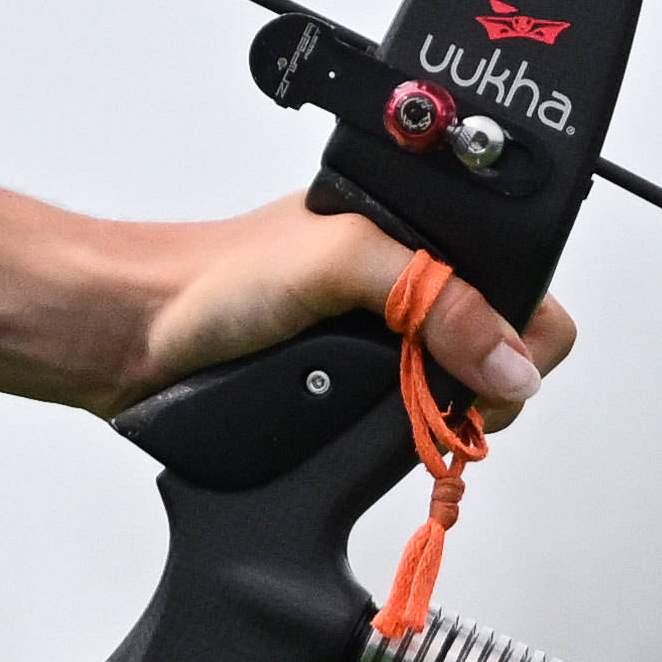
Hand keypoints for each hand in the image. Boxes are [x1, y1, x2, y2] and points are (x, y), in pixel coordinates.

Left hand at [116, 196, 569, 428]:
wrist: (137, 334)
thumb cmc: (214, 276)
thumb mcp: (340, 263)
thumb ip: (435, 299)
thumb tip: (509, 361)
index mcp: (419, 230)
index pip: (523, 282)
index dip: (523, 336)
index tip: (490, 376)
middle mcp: (409, 281)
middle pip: (501, 345)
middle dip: (488, 382)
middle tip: (448, 404)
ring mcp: (384, 337)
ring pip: (462, 388)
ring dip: (448, 412)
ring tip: (410, 418)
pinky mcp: (355, 383)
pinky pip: (415, 417)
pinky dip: (413, 432)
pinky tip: (386, 432)